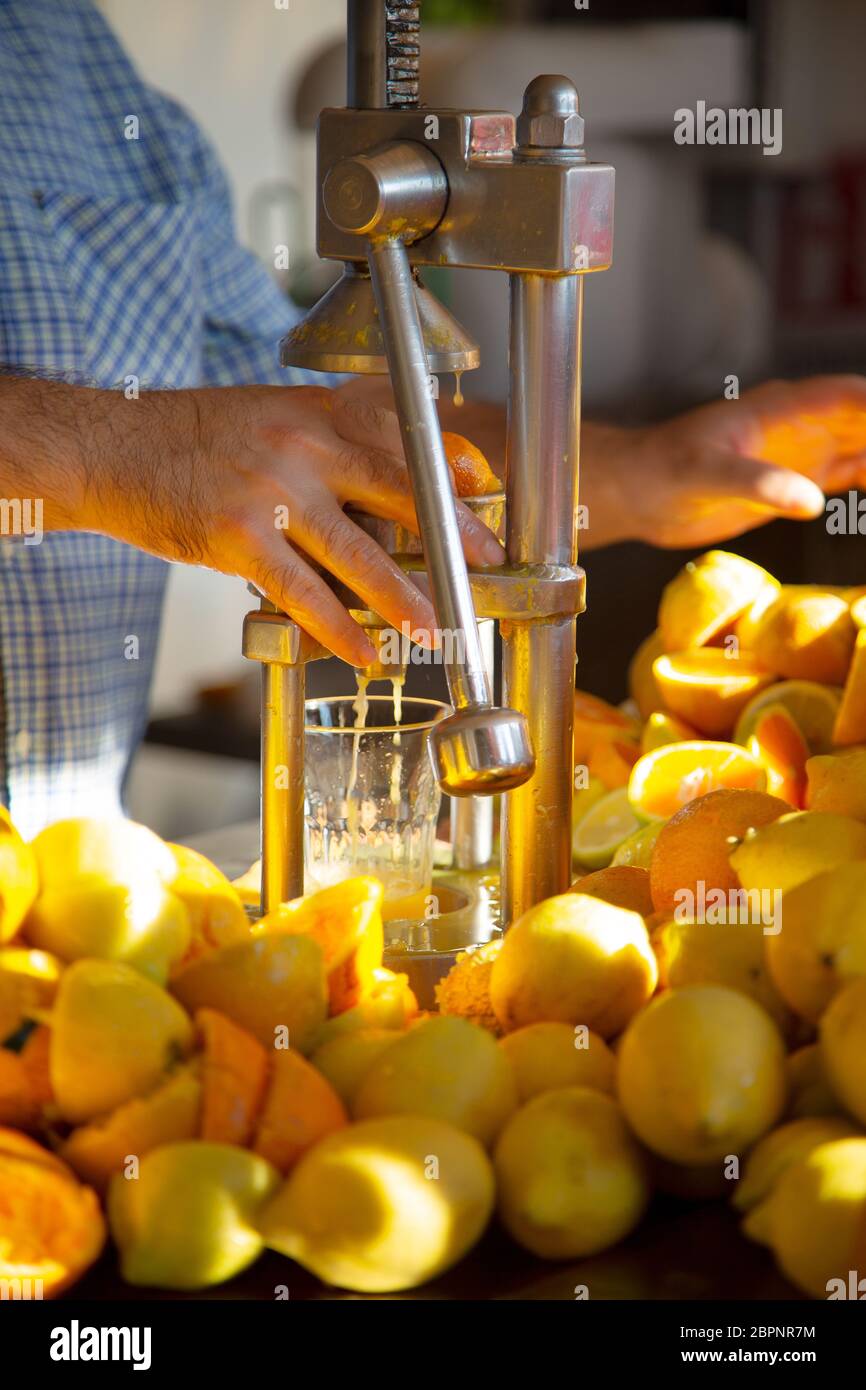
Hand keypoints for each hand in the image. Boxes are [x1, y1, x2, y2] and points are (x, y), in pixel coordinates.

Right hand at [82, 383, 503, 665]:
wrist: (107, 447)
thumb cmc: (186, 439)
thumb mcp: (265, 417)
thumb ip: (321, 445)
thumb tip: (374, 491)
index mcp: (315, 415)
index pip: (400, 442)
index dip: (448, 473)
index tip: (484, 495)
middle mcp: (303, 448)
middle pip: (398, 492)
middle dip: (449, 535)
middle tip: (485, 568)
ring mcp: (271, 492)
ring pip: (357, 553)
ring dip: (403, 598)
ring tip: (435, 630)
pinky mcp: (238, 536)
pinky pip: (302, 592)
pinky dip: (339, 629)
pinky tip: (364, 651)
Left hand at [591, 375, 865, 549]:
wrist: (639, 493)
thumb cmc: (661, 472)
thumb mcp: (705, 475)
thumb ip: (757, 484)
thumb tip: (810, 500)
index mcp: (780, 409)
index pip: (849, 397)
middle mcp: (799, 424)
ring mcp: (802, 451)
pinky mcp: (797, 481)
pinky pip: (853, 473)